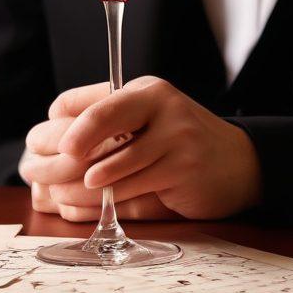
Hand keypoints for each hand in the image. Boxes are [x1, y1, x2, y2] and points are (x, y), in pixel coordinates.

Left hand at [56, 76, 261, 219]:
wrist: (239, 162)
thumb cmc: (183, 142)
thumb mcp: (152, 118)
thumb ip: (114, 118)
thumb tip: (58, 121)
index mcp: (149, 91)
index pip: (101, 99)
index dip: (72, 119)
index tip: (53, 139)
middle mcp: (163, 106)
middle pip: (104, 118)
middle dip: (75, 142)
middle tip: (54, 161)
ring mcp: (176, 136)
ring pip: (117, 161)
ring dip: (87, 180)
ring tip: (66, 188)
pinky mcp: (182, 168)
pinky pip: (136, 186)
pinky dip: (111, 197)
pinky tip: (98, 202)